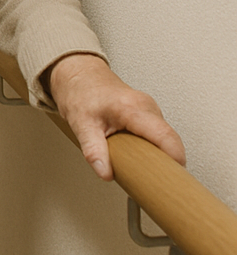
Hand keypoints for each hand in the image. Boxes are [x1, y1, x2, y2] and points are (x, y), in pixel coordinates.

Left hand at [48, 54, 185, 180]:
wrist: (78, 74)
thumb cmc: (79, 93)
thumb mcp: (80, 124)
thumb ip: (93, 150)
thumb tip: (105, 172)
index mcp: (132, 108)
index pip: (165, 136)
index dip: (175, 158)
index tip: (176, 176)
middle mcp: (146, 105)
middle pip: (169, 139)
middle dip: (166, 161)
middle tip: (155, 180)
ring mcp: (149, 108)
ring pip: (165, 137)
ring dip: (158, 154)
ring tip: (143, 168)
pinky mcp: (148, 112)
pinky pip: (158, 133)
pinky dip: (153, 146)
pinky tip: (140, 155)